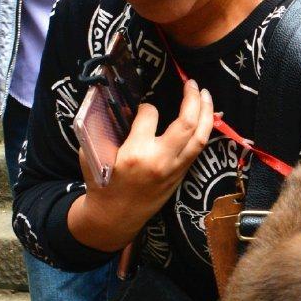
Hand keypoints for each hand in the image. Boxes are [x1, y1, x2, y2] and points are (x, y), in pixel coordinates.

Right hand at [69, 79, 212, 250]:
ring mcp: (174, 169)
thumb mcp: (93, 154)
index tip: (143, 107)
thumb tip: (114, 103)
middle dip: (193, 99)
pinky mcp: (180, 176)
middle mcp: (160, 160)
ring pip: (200, 137)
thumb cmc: (101, 185)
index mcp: (136, 153)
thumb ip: (104, 128)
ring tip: (206, 95)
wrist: (114, 218)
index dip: (147, 106)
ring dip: (207, 113)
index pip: (150, 115)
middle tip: (192, 83)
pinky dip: (204, 131)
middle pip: (187, 124)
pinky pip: (198, 149)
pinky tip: (205, 119)